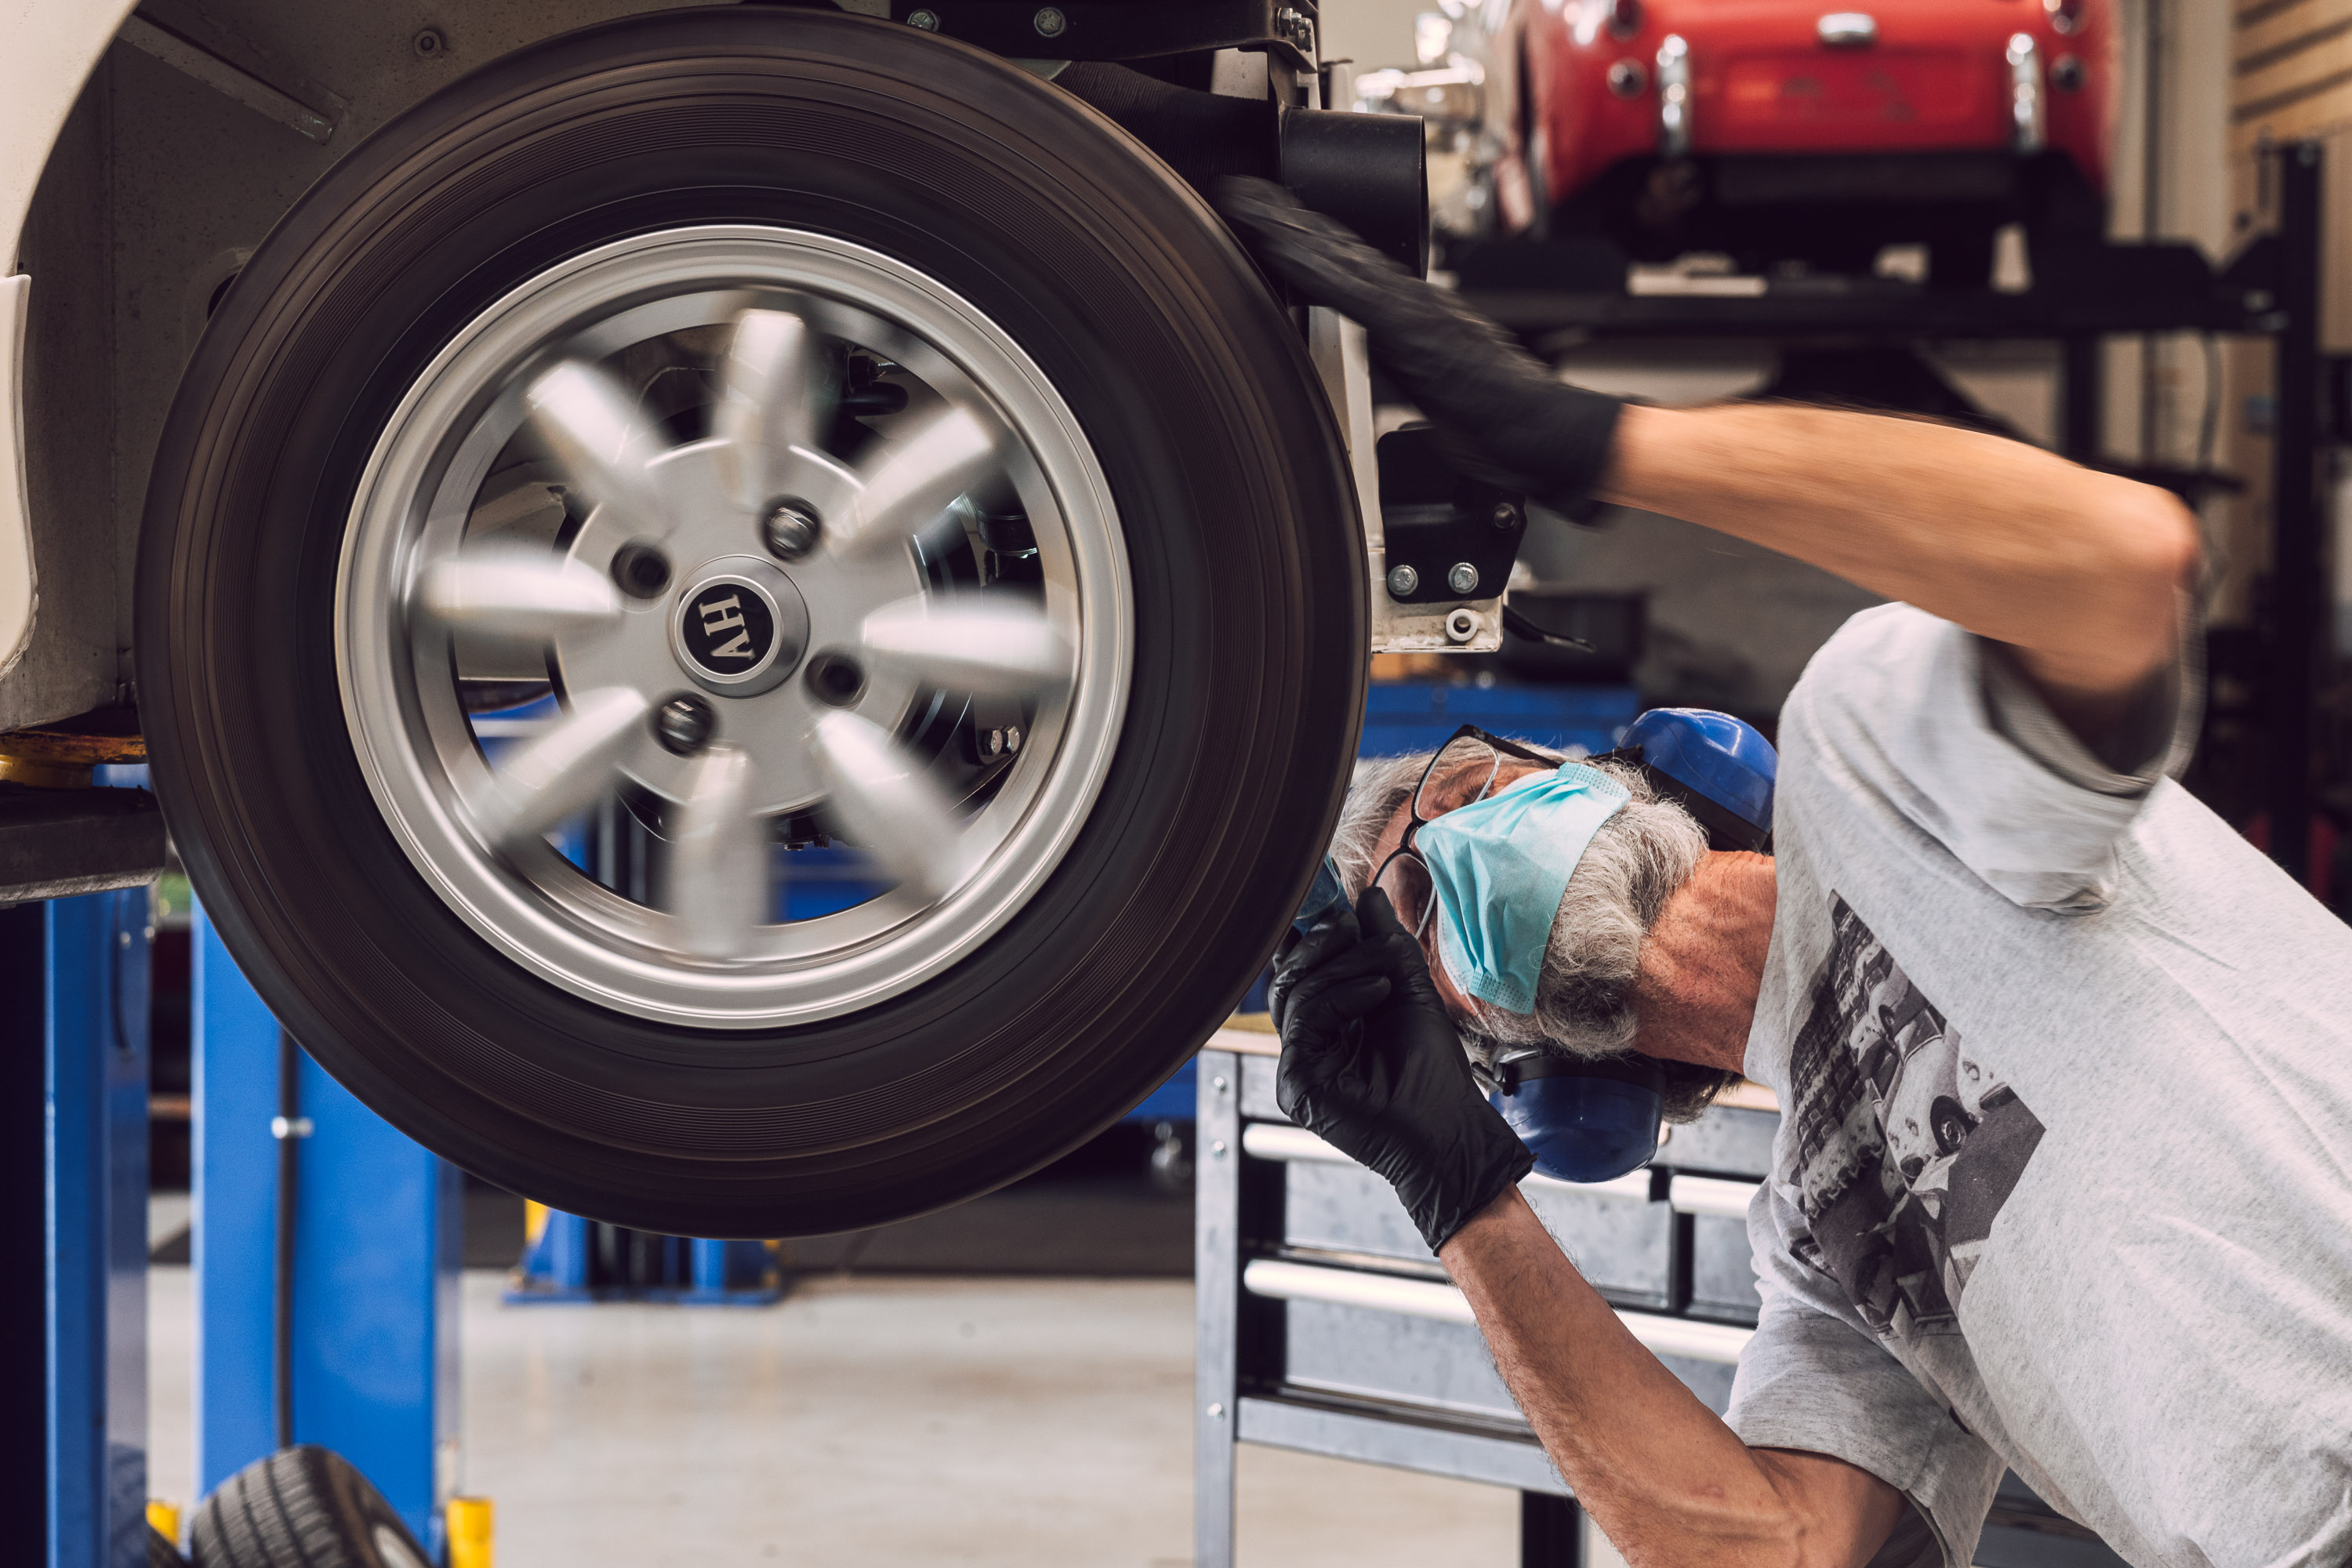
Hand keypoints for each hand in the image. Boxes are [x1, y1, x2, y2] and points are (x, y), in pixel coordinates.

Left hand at [1213, 176, 1623, 514]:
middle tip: (1242, 194)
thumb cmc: (1495, 414)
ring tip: (1248, 205)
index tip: (1268, 220)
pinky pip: (1353, 290)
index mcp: (1412, 312)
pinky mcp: (1411, 327)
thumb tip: (1374, 344)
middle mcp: (1409, 300)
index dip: (1307, 240)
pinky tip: (1283, 247)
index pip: (1350, 266)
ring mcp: (1409, 310)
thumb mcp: (1433, 383)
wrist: (1535, 429)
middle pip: (1337, 250)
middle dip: (1287, 221)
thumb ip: (1401, 357)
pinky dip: (1316, 266)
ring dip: (1290, 231)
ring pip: (1339, 259)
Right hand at [1269, 888, 1533, 1251]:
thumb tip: (1367, 896)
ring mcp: (1300, 1062)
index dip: (1311, 934)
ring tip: (1382, 968)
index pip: (1303, 969)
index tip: (1331, 903)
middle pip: (1290, 975)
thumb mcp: (1410, 990)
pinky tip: (1376, 991)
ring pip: (1295, 991)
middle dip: (1322, 942)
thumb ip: (1385, 944)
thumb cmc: (1433, 1071)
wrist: (1449, 1126)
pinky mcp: (1297, 1081)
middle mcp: (1308, 1041)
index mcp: (1330, 1021)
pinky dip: (1341, 995)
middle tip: (1350, 924)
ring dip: (1341, 966)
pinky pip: (1306, 1019)